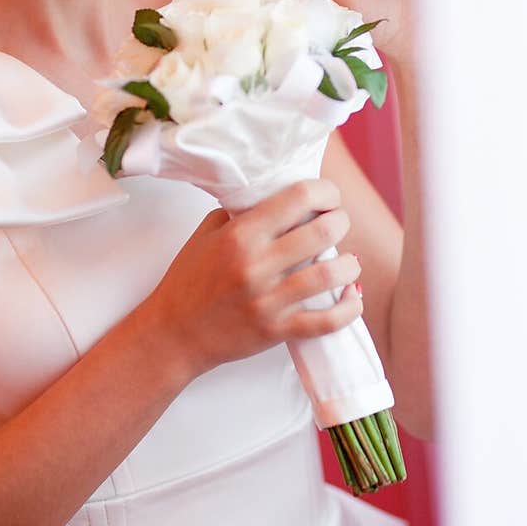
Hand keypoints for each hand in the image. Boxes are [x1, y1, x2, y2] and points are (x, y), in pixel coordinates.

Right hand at [149, 179, 363, 377]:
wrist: (172, 334)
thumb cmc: (188, 280)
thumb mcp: (208, 233)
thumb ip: (243, 211)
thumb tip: (280, 194)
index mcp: (240, 235)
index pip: (298, 198)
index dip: (325, 191)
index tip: (328, 196)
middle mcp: (256, 265)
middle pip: (323, 231)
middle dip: (341, 222)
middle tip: (338, 223)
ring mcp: (268, 300)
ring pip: (330, 275)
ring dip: (349, 263)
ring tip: (348, 259)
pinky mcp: (276, 331)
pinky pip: (326, 321)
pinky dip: (349, 308)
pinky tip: (353, 297)